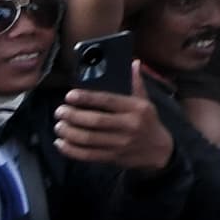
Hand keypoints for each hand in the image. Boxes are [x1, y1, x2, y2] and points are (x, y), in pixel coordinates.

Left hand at [50, 85, 177, 171]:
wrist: (160, 151)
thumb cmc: (148, 122)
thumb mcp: (146, 102)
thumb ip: (136, 84)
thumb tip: (134, 62)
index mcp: (136, 109)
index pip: (108, 101)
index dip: (87, 98)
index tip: (70, 96)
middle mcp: (129, 126)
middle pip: (95, 121)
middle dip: (73, 115)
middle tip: (60, 111)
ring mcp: (120, 144)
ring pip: (88, 139)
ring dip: (69, 132)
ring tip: (58, 126)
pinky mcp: (113, 157)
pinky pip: (88, 155)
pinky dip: (71, 150)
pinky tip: (60, 143)